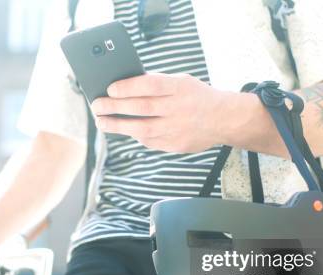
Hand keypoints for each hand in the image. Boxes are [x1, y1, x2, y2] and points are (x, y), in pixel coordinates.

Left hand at [90, 73, 234, 152]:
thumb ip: (158, 83)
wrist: (224, 119)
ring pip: (142, 129)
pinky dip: (136, 135)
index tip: (110, 89)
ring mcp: (177, 129)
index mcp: (180, 88)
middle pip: (141, 108)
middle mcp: (179, 108)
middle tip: (97, 106)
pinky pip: (150, 141)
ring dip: (118, 126)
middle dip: (115, 107)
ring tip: (102, 122)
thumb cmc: (197, 96)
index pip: (150, 85)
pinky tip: (126, 130)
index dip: (128, 87)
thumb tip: (125, 86)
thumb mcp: (181, 81)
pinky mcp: (176, 145)